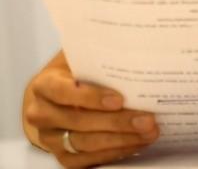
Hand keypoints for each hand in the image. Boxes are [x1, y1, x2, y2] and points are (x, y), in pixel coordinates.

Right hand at [22, 60, 158, 167]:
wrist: (55, 98)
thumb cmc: (76, 73)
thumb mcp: (82, 59)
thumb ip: (100, 56)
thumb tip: (135, 47)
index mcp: (44, 85)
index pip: (62, 92)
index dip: (91, 97)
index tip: (119, 100)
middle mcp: (42, 114)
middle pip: (79, 122)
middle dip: (117, 122)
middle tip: (148, 120)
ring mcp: (50, 138)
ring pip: (85, 143)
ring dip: (121, 140)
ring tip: (149, 133)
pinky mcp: (63, 156)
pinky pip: (88, 160)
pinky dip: (115, 152)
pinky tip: (137, 144)